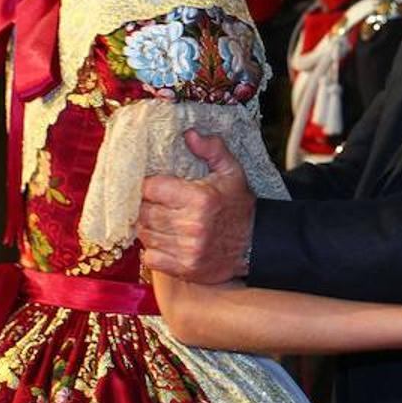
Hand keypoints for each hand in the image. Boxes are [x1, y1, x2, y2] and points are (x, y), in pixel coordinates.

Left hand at [138, 131, 255, 283]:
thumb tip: (189, 134)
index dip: (147, 185)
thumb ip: (212, 149)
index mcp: (200, 199)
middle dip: (145, 206)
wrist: (257, 245)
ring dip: (147, 227)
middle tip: (154, 202)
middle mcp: (192, 226)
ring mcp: (188, 250)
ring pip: (145, 235)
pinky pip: (152, 258)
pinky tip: (164, 240)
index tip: (152, 184)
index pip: (151, 188)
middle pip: (144, 212)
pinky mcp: (185, 269)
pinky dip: (153, 249)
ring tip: (158, 220)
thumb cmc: (239, 205)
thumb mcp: (232, 172)